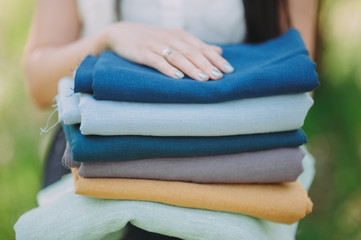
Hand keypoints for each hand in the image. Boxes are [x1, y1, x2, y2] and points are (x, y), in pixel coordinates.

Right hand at [102, 22, 233, 80]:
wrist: (121, 33)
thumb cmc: (153, 39)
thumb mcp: (175, 40)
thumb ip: (196, 46)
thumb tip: (218, 52)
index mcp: (180, 36)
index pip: (202, 48)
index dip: (215, 59)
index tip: (228, 71)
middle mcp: (170, 38)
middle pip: (192, 52)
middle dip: (206, 64)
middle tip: (218, 77)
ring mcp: (156, 45)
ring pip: (177, 56)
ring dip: (191, 68)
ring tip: (203, 79)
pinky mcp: (142, 52)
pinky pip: (157, 61)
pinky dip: (167, 68)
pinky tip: (177, 77)